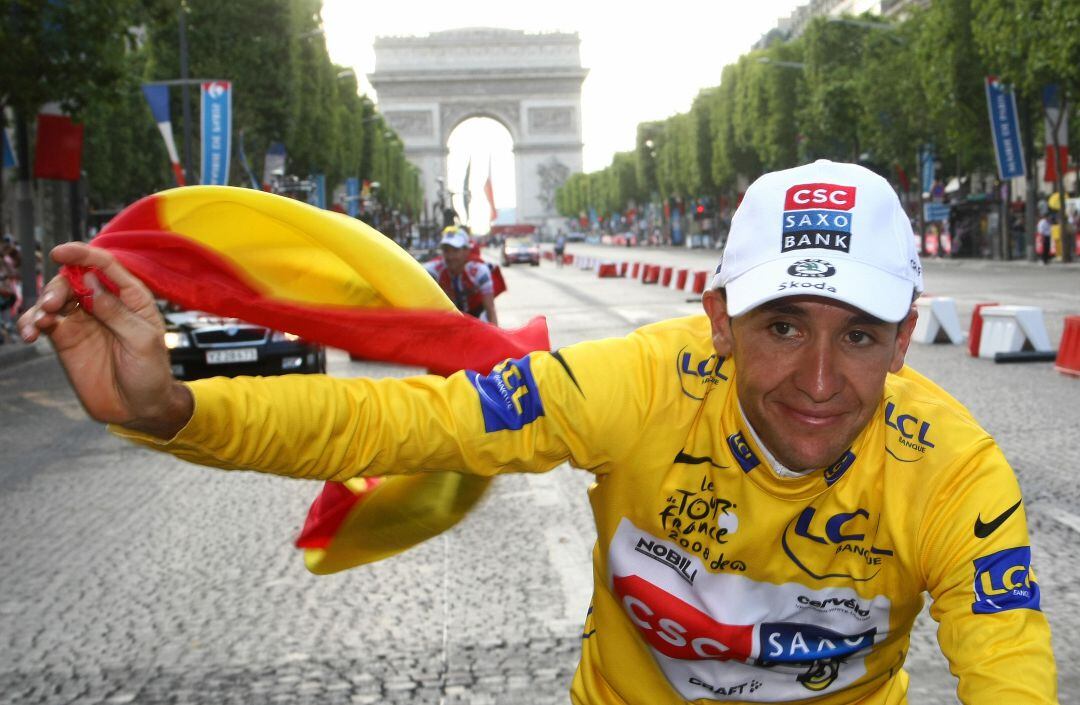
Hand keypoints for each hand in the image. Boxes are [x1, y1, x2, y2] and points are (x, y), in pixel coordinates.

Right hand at [18, 243, 192, 437]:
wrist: (139, 408)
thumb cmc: (151, 373)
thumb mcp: (142, 341)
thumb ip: (116, 311)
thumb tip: (88, 279)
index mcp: (131, 297)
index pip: (105, 265)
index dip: (82, 254)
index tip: (59, 252)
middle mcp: (105, 303)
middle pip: (73, 279)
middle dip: (58, 286)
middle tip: (52, 305)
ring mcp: (84, 320)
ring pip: (55, 298)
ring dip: (42, 304)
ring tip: (40, 322)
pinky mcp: (66, 339)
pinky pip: (44, 322)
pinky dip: (32, 322)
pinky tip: (31, 332)